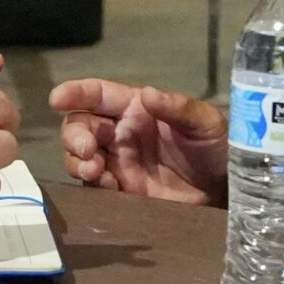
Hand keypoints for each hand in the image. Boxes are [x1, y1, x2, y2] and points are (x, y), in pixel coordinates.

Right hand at [51, 79, 227, 205]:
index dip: (76, 93)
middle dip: (74, 135)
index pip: (98, 94)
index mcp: (136, 108)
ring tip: (94, 170)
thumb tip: (147, 94)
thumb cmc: (216, 146)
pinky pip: (94, 185)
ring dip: (78, 160)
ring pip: (80, 155)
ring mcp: (118, 162)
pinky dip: (92, 183)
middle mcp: (120, 132)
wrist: (226, 190)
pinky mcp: (122, 190)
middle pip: (80, 125)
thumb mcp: (204, 123)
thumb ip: (178, 108)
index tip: (57, 98)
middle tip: (87, 150)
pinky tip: (107, 186)